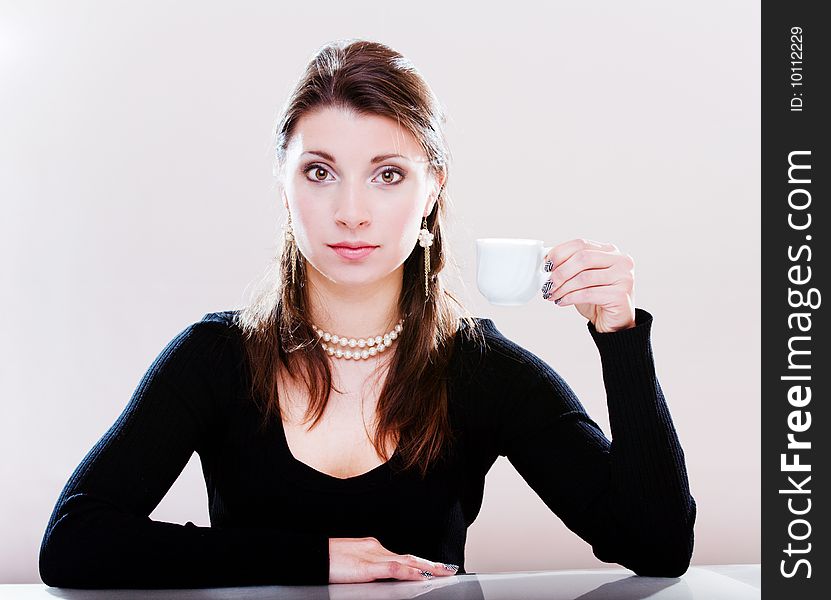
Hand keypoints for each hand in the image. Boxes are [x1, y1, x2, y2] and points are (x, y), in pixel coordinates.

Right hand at [328, 537, 458, 583]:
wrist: (310, 556)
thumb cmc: (325, 562)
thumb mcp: (350, 566)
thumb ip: (366, 570)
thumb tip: (377, 579)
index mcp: (372, 548)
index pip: (401, 557)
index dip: (419, 563)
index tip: (433, 568)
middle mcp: (376, 549)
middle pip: (409, 557)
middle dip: (430, 564)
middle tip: (448, 569)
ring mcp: (373, 556)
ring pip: (408, 561)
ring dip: (428, 567)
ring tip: (444, 572)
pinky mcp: (367, 567)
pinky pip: (394, 569)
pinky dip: (410, 572)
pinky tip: (422, 576)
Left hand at [542, 238, 635, 332]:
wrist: (614, 323)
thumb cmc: (597, 299)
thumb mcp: (582, 278)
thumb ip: (570, 266)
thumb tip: (546, 261)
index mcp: (610, 251)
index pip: (581, 244)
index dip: (560, 253)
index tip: (546, 265)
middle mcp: (620, 260)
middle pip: (582, 258)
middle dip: (560, 272)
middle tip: (547, 283)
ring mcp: (623, 277)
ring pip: (584, 277)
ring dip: (563, 287)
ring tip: (552, 294)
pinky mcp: (620, 295)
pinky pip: (588, 293)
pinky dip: (570, 297)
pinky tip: (562, 301)